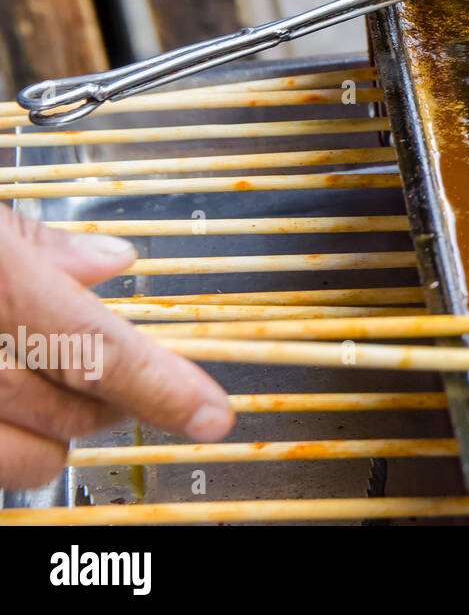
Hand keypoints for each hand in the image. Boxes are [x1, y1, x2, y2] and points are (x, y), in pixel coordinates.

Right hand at [0, 205, 232, 487]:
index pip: (99, 354)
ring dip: (53, 431)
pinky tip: (6, 407)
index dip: (165, 388)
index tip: (214, 413)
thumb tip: (115, 261)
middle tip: (106, 366)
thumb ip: (41, 247)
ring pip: (31, 456)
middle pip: (74, 411)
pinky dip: (9, 443)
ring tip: (41, 385)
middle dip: (110, 398)